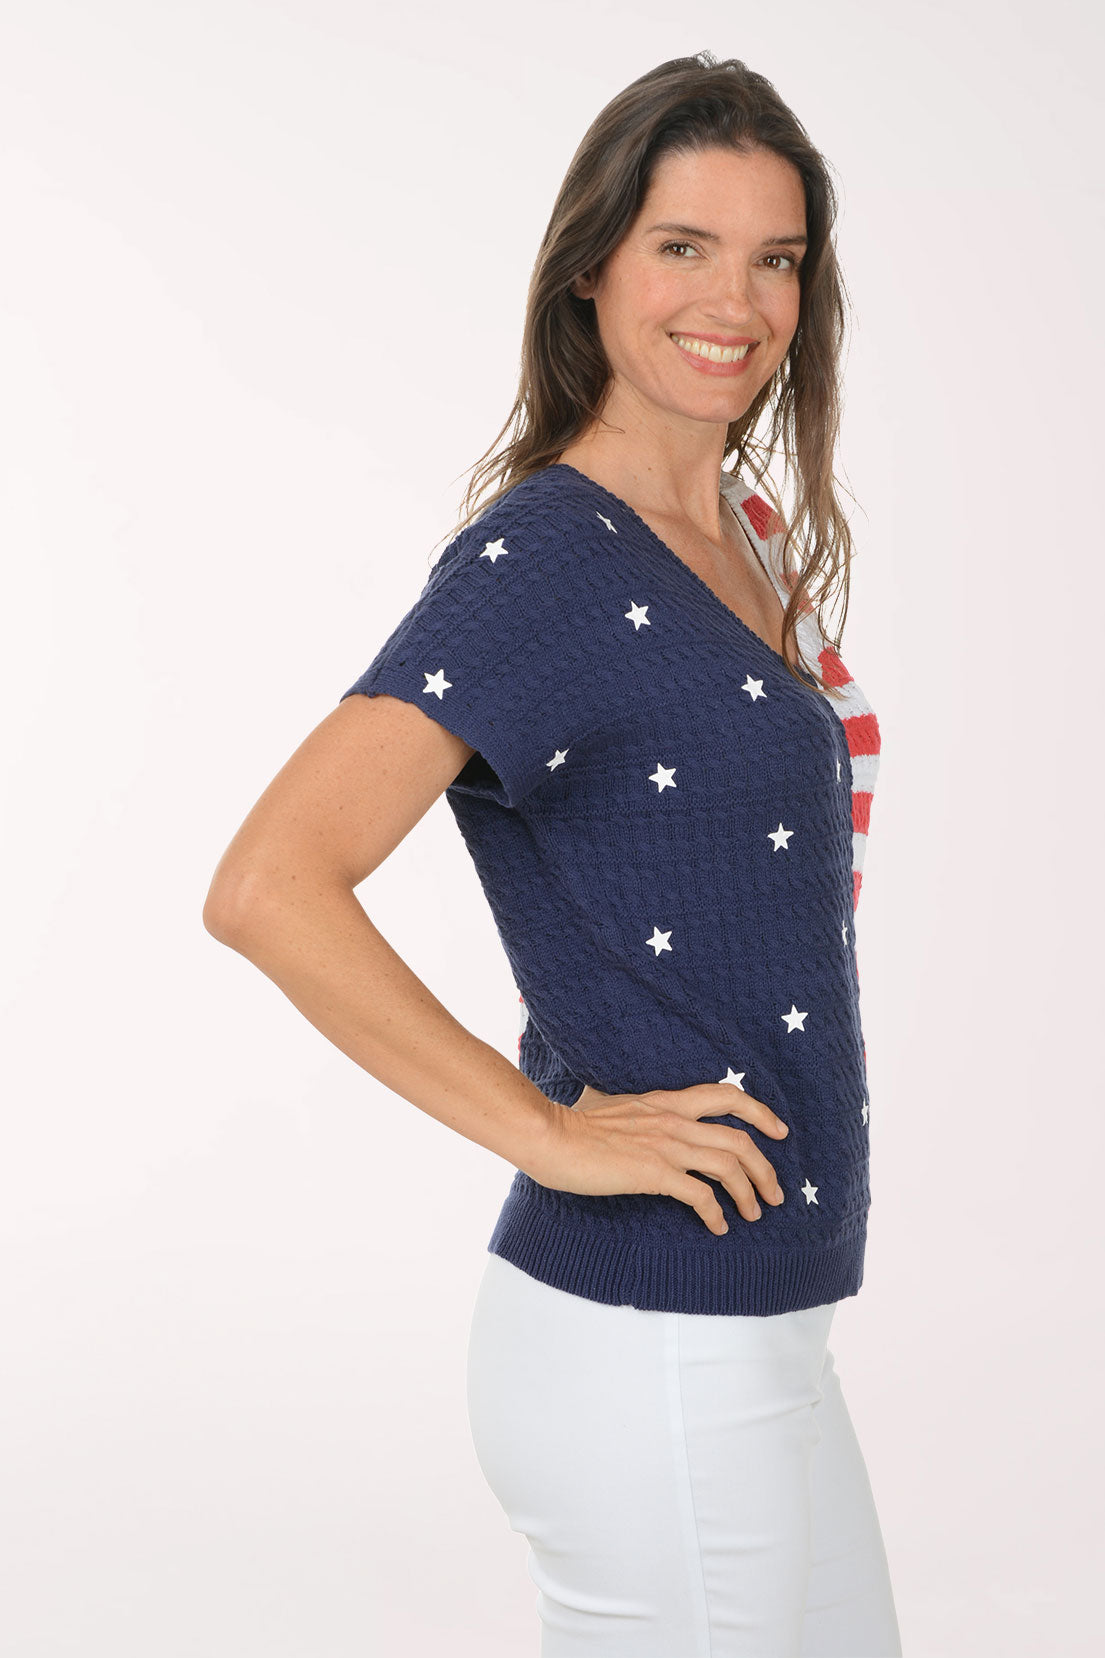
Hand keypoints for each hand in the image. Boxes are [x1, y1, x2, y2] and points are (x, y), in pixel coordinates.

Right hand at [530, 1083, 788, 1236]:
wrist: (550, 1136)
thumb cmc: (573, 1124)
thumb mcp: (613, 1104)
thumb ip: (635, 1109)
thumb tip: (632, 1113)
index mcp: (667, 1101)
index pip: (727, 1095)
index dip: (760, 1112)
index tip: (780, 1131)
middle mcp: (674, 1120)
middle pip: (740, 1139)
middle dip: (766, 1169)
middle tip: (775, 1193)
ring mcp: (665, 1146)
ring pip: (729, 1167)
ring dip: (749, 1194)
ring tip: (754, 1214)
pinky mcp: (653, 1172)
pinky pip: (701, 1195)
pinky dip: (716, 1214)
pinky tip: (718, 1227)